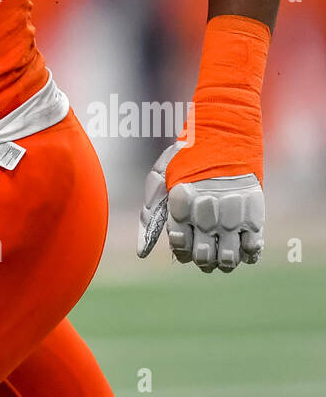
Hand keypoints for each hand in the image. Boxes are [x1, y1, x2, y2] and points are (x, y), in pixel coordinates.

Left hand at [137, 141, 264, 273]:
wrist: (224, 135)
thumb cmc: (187, 157)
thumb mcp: (161, 178)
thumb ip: (150, 216)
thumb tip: (141, 253)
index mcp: (181, 203)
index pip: (179, 246)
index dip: (181, 249)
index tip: (185, 238)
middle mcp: (206, 213)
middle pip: (203, 257)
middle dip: (202, 259)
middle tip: (205, 248)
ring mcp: (231, 215)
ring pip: (228, 258)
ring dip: (223, 261)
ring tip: (222, 249)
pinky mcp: (255, 214)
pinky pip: (253, 248)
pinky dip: (247, 254)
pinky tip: (241, 245)